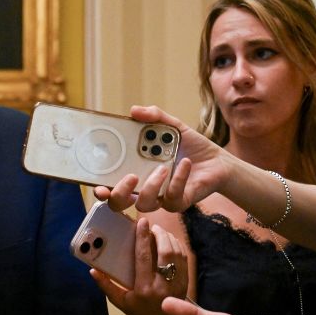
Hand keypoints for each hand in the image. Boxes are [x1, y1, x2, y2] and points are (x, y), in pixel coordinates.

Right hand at [91, 215, 189, 314]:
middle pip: (165, 251)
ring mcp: (177, 283)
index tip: (141, 222)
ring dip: (169, 239)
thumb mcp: (120, 301)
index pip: (144, 257)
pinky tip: (170, 242)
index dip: (142, 237)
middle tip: (152, 226)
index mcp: (144, 287)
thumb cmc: (138, 312)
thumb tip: (92, 270)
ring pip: (177, 253)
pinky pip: (184, 259)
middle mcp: (162, 284)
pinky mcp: (186, 282)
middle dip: (160, 234)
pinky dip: (178, 247)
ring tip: (160, 232)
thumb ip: (106, 285)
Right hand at [94, 105, 230, 213]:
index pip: (110, 187)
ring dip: (151, 186)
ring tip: (163, 168)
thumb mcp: (172, 127)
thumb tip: (134, 110)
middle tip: (130, 177)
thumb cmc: (190, 147)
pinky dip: (178, 179)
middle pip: (120, 204)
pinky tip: (185, 163)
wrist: (217, 161)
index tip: (98, 185)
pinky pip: (171, 197)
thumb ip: (154, 118)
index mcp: (134, 172)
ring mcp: (160, 199)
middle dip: (120, 193)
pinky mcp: (178, 202)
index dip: (101, 190)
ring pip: (145, 204)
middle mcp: (143, 189)